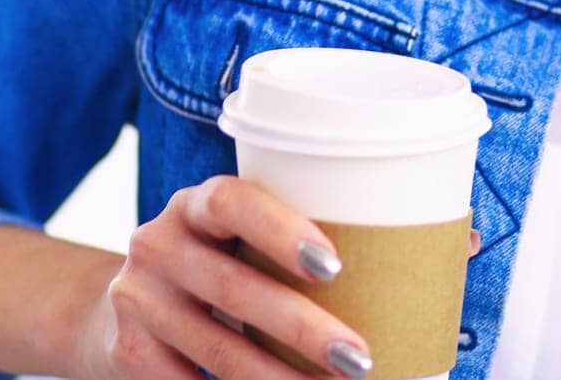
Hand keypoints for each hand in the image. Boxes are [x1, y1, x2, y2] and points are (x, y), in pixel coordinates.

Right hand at [72, 174, 371, 379]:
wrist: (124, 305)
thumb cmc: (219, 264)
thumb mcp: (237, 240)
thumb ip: (295, 246)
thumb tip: (437, 261)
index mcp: (195, 204)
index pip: (231, 203)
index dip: (280, 231)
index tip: (333, 265)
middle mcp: (158, 243)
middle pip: (231, 288)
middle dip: (301, 329)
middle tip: (359, 358)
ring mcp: (137, 299)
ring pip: (217, 350)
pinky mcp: (127, 351)